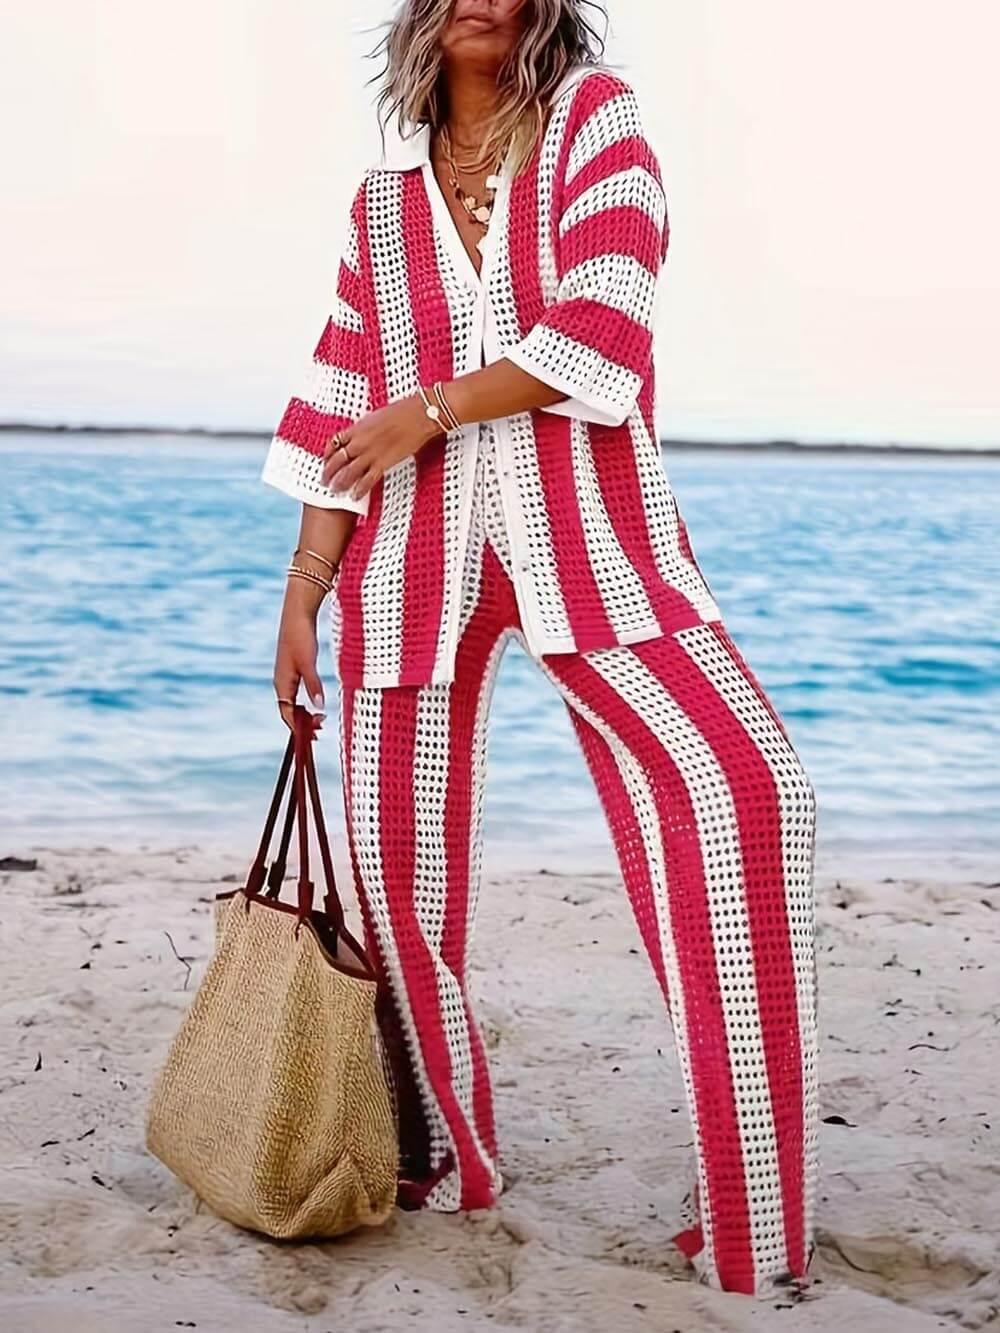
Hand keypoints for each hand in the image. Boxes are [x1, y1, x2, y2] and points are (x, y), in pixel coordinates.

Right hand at [273, 598, 325, 731]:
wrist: (297, 614)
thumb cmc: (301, 637)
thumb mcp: (309, 663)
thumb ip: (314, 685)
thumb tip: (318, 707)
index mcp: (282, 683)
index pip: (287, 713)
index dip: (299, 727)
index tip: (314, 735)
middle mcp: (281, 682)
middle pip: (289, 710)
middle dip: (303, 723)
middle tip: (321, 729)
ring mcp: (286, 675)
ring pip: (292, 702)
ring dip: (304, 713)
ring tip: (320, 720)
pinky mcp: (293, 669)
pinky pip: (296, 692)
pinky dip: (305, 701)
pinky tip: (315, 703)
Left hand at [321, 394, 441, 499]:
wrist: (418, 416)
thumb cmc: (401, 412)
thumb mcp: (375, 417)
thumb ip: (364, 428)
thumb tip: (360, 435)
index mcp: (357, 428)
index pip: (334, 443)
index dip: (327, 455)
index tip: (325, 461)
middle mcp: (359, 442)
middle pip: (337, 461)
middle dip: (328, 473)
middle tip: (324, 482)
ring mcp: (370, 454)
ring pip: (348, 473)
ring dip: (339, 483)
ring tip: (335, 491)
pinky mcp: (383, 463)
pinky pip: (367, 480)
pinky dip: (359, 490)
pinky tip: (354, 496)